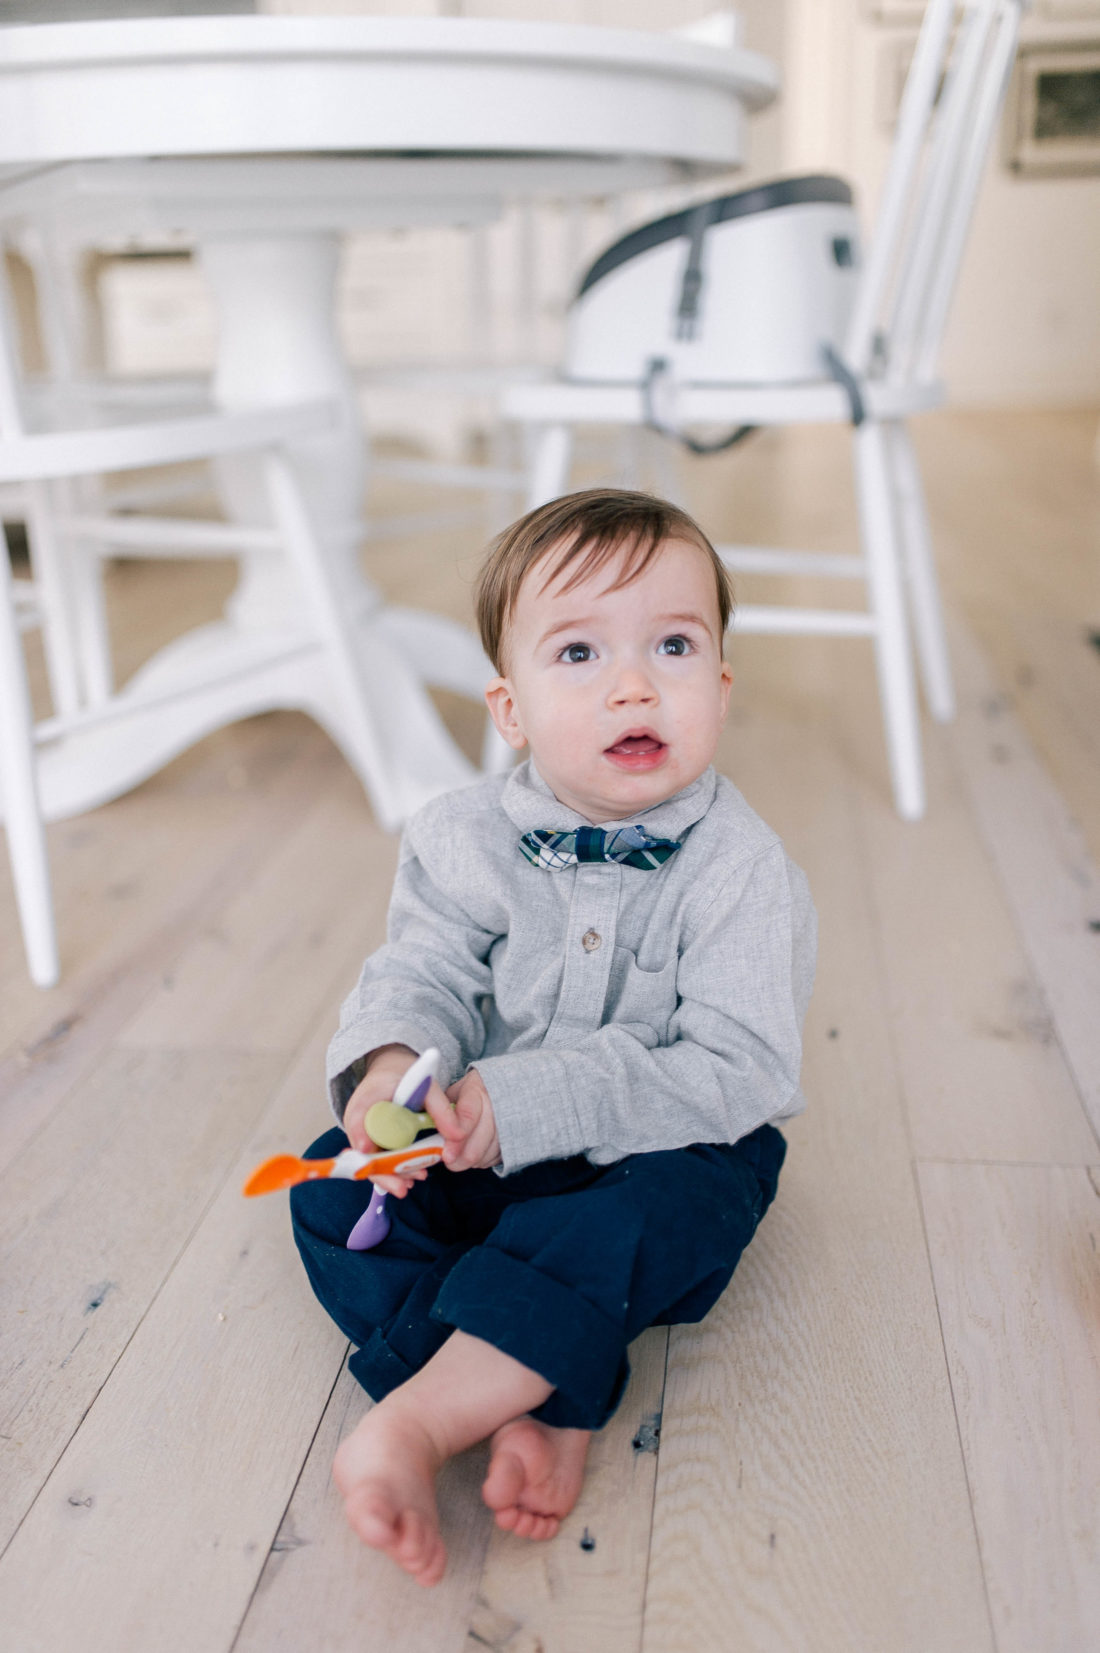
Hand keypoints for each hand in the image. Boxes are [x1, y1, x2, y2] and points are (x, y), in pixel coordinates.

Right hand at [343, 1044, 448, 1198]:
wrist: (391, 1076)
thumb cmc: (404, 1078)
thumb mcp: (424, 1086)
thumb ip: (440, 1108)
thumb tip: (458, 1135)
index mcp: (365, 1101)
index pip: (357, 1120)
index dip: (361, 1136)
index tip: (367, 1149)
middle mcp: (359, 1123)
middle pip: (363, 1152)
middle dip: (382, 1172)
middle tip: (403, 1188)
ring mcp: (365, 1138)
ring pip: (374, 1162)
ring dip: (393, 1175)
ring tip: (416, 1179)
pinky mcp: (375, 1146)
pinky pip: (382, 1162)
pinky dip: (397, 1170)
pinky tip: (414, 1175)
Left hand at [430, 1067, 499, 1171]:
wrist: (501, 1088)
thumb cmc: (468, 1093)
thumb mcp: (453, 1092)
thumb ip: (440, 1107)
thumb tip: (423, 1129)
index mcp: (477, 1089)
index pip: (468, 1115)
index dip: (456, 1137)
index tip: (445, 1153)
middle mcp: (496, 1104)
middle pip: (479, 1140)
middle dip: (459, 1156)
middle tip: (447, 1160)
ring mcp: (508, 1122)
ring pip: (486, 1153)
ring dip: (468, 1161)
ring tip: (457, 1157)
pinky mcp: (513, 1137)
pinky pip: (495, 1158)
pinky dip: (480, 1161)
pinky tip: (472, 1154)